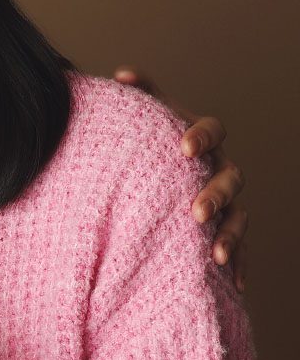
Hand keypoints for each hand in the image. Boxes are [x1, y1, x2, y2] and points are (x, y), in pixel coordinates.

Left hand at [113, 69, 247, 289]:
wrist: (147, 179)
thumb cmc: (143, 143)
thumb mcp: (139, 118)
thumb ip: (137, 94)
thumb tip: (120, 74)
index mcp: (200, 137)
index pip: (212, 129)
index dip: (202, 137)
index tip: (184, 148)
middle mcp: (218, 167)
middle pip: (231, 177)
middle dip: (216, 194)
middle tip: (196, 211)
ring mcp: (225, 201)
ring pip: (238, 216)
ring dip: (230, 234)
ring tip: (215, 254)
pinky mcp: (223, 231)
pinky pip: (239, 249)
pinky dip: (239, 264)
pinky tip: (236, 285)